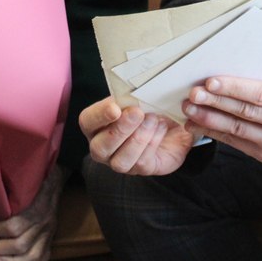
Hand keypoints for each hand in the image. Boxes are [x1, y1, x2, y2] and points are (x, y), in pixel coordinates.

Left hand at [0, 164, 65, 260]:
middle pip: (20, 244)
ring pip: (31, 255)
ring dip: (12, 260)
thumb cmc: (31, 182)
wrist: (53, 178)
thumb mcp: (18, 186)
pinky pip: (45, 258)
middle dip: (0, 245)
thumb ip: (2, 201)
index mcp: (34, 208)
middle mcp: (42, 223)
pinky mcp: (51, 239)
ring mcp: (48, 233)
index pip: (13, 226)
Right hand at [79, 97, 194, 175]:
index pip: (87, 121)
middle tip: (138, 113)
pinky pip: (141, 163)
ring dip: (138, 138)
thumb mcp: (139, 95)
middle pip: (100, 147)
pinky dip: (153, 143)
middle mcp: (103, 146)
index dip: (99, 115)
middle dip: (120, 130)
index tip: (115, 108)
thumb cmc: (150, 104)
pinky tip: (161, 128)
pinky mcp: (140, 169)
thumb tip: (132, 91)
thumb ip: (130, 95)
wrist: (174, 121)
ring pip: (120, 161)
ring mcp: (120, 161)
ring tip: (153, 119)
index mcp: (97, 124)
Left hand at [181, 77, 261, 165]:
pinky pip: (234, 143)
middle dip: (215, 102)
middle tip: (193, 94)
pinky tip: (197, 123)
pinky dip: (213, 132)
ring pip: (236, 129)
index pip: (260, 93)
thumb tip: (228, 68)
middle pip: (245, 111)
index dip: (234, 88)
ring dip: (209, 118)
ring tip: (189, 108)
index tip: (210, 82)